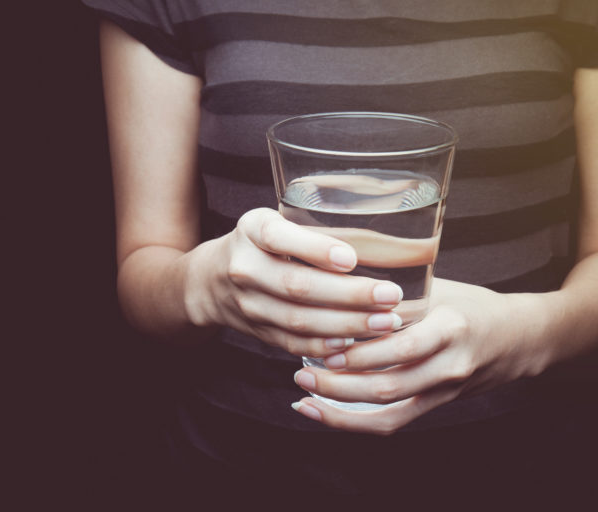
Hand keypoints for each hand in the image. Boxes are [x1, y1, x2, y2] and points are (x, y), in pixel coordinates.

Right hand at [183, 208, 403, 356]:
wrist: (208, 281)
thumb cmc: (259, 244)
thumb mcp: (275, 220)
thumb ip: (311, 227)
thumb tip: (382, 237)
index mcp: (252, 230)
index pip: (279, 237)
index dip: (315, 249)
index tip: (351, 258)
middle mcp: (245, 267)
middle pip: (298, 286)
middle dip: (349, 295)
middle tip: (389, 296)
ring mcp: (248, 305)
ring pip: (299, 320)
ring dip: (346, 324)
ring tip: (385, 322)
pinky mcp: (257, 332)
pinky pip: (292, 343)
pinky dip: (324, 346)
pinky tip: (354, 343)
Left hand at [290, 278, 554, 434]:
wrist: (521, 339)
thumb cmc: (476, 306)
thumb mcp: (443, 288)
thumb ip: (401, 292)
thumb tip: (344, 281)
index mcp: (451, 328)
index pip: (403, 347)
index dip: (362, 353)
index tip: (325, 345)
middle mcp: (448, 365)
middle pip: (388, 387)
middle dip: (338, 384)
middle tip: (301, 371)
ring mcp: (444, 391)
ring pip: (387, 412)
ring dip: (342, 408)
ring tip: (305, 395)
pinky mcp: (437, 405)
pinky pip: (394, 422)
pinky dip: (357, 422)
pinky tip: (327, 412)